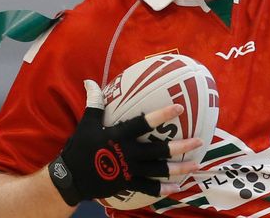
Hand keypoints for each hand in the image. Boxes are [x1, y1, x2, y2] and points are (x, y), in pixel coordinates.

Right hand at [49, 80, 201, 205]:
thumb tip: (89, 81)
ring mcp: (129, 170)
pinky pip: (149, 188)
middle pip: (159, 150)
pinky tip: (177, 188)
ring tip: (196, 165)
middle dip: (181, 146)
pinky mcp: (127, 184)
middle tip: (199, 141)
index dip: (162, 115)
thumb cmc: (79, 147)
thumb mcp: (86, 123)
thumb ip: (94, 103)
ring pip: (159, 170)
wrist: (70, 178)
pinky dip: (163, 189)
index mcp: (119, 135)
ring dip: (179, 168)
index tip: (179, 107)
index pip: (144, 123)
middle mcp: (128, 153)